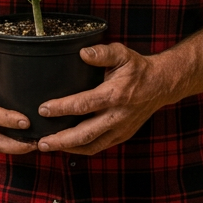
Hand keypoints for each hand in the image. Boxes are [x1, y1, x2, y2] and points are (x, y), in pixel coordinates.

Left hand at [35, 43, 174, 154]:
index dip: (61, 108)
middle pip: (85, 134)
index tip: (43, 110)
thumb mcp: (122, 54)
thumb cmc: (137, 68)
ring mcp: (121, 129)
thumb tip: (83, 53)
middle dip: (61, 140)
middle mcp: (118, 116)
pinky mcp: (122, 136)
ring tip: (47, 146)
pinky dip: (81, 149)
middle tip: (41, 142)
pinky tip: (66, 145)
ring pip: (92, 146)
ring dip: (68, 148)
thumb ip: (102, 53)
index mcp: (115, 95)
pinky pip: (99, 146)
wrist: (161, 85)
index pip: (83, 105)